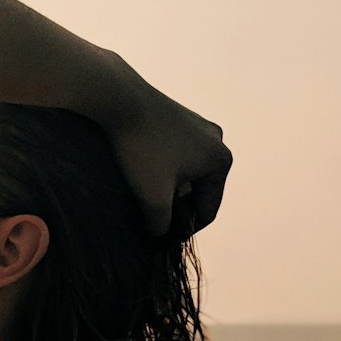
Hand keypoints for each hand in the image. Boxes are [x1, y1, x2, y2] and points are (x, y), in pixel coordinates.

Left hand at [105, 73, 232, 238]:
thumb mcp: (153, 196)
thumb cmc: (142, 149)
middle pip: (198, 191)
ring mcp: (198, 127)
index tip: (161, 241)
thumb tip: (160, 235)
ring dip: (167, 190)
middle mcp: (216, 141)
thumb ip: (161, 223)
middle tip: (150, 224)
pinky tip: (139, 178)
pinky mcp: (177, 118)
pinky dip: (161, 171)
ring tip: (142, 202)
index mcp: (221, 161)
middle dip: (176, 209)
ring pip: (184, 173)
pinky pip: (174, 156)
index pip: (208, 209)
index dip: (185, 230)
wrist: (120, 100)